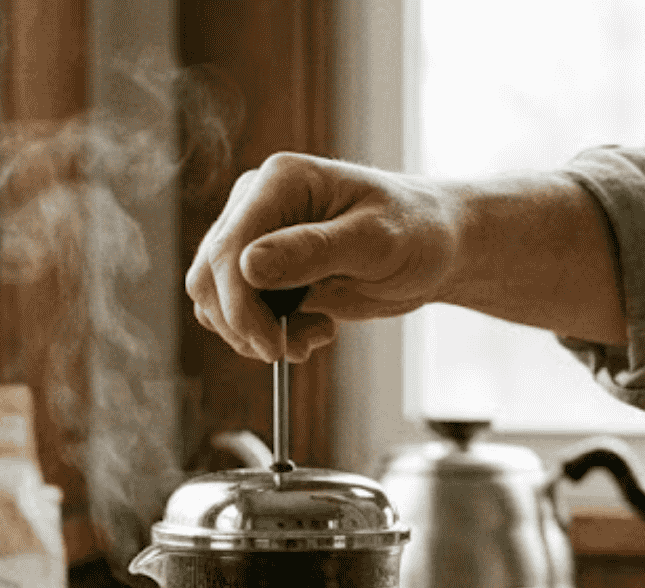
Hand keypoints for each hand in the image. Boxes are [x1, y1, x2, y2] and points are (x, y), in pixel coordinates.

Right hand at [185, 153, 467, 362]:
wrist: (435, 246)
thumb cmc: (418, 231)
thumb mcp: (375, 242)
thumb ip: (312, 251)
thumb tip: (249, 266)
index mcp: (279, 181)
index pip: (228, 249)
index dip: (239, 306)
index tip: (272, 345)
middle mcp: (257, 203)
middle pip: (208, 276)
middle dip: (242, 324)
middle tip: (289, 349)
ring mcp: (256, 236)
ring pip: (213, 298)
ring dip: (252, 333)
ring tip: (312, 336)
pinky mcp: (263, 269)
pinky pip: (235, 311)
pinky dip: (262, 334)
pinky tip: (310, 331)